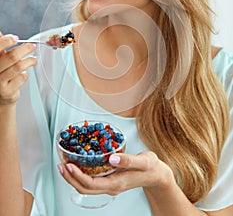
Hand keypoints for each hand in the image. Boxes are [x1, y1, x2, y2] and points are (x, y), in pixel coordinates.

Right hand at [0, 32, 36, 105]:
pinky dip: (25, 74)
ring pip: (18, 67)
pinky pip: (21, 78)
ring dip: (29, 61)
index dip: (6, 41)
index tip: (15, 38)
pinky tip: (24, 73)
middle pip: (11, 57)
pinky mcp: (7, 92)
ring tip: (33, 59)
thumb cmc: (0, 75)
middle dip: (25, 49)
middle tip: (32, 45)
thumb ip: (0, 47)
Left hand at [58, 151, 174, 195]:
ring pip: (87, 186)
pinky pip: (91, 181)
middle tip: (60, 164)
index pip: (91, 184)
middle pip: (85, 188)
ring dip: (73, 177)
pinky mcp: (110, 180)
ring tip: (64, 165)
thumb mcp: (143, 161)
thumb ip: (128, 160)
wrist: (157, 175)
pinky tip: (78, 165)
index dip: (77, 176)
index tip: (68, 165)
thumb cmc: (151, 167)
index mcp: (116, 183)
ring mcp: (110, 185)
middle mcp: (110, 187)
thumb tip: (111, 158)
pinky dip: (81, 174)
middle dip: (70, 178)